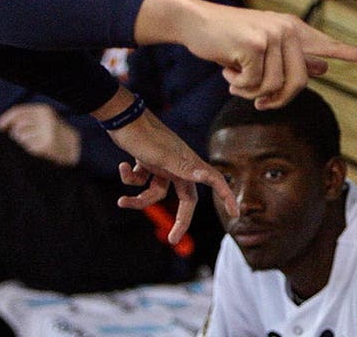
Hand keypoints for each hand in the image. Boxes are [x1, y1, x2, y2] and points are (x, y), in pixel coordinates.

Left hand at [0, 103, 81, 166]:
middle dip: (16, 132)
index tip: (0, 125)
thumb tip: (5, 123)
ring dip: (23, 142)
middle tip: (27, 136)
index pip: (18, 111)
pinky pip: (26, 148)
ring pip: (20, 137)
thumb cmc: (57, 134)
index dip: (6, 118)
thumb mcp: (44, 119)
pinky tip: (38, 149)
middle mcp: (44, 120)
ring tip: (35, 143)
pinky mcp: (44, 147)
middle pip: (16, 125)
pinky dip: (29, 150)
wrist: (75, 148)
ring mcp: (44, 134)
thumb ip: (26, 117)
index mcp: (43, 111)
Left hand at [104, 106, 237, 245]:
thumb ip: (184, 168)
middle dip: (177, 219)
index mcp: (188, 163)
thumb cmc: (144, 136)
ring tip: (122, 202)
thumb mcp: (163, 157)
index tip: (235, 213)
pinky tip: (124, 166)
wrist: (121, 117)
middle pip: (184, 198)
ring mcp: (162, 164)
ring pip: (156, 192)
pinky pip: (142, 181)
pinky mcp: (147, 162)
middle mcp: (178, 165)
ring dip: (138, 199)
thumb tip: (206, 175)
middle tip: (172, 239)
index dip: (226, 196)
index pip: (213, 181)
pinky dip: (131, 178)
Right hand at [135, 0, 356, 108]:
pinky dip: (237, 86)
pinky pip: (254, 85)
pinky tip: (227, 71)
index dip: (355, 54)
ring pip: (274, 87)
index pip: (329, 45)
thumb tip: (323, 67)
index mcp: (294, 30)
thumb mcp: (264, 48)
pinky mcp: (255, 45)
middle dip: (277, 99)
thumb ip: (293, 57)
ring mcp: (272, 36)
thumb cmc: (229, 38)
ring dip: (251, 92)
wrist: (196, 22)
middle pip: (299, 83)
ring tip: (236, 77)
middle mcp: (288, 30)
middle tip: (258, 100)